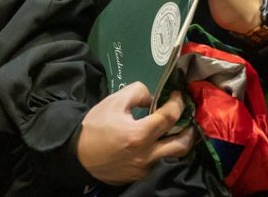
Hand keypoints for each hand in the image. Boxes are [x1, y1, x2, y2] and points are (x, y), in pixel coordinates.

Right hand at [76, 84, 194, 184]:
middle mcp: (145, 155)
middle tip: (187, 117)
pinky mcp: (139, 176)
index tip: (177, 95)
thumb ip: (138, 92)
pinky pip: (158, 162)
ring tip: (179, 130)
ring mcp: (144, 168)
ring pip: (173, 156)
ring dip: (180, 141)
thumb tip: (154, 98)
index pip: (170, 116)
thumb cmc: (96, 126)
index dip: (178, 102)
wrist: (78, 154)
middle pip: (181, 143)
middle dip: (189, 127)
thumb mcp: (114, 101)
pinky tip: (158, 141)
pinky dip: (163, 150)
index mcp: (139, 134)